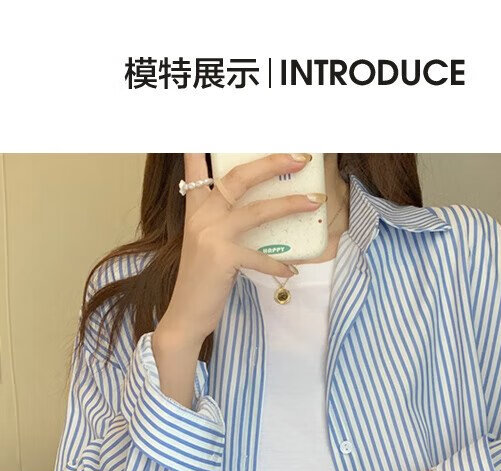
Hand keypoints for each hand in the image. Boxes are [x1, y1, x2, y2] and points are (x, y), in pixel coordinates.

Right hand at [157, 153, 326, 346]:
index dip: (205, 146)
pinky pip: (260, 257)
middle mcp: (202, 217)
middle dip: (272, 163)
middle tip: (300, 157)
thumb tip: (256, 209)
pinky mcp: (222, 259)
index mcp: (196, 210)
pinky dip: (278, 265)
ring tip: (315, 202)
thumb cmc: (203, 281)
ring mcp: (211, 236)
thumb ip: (221, 221)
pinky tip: (292, 270)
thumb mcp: (205, 244)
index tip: (216, 125)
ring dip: (290, 205)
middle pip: (239, 178)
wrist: (186, 315)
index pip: (197, 169)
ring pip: (257, 211)